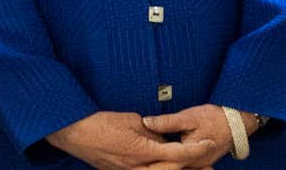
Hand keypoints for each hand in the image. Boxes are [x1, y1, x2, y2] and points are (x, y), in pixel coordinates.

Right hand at [45, 111, 214, 169]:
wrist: (75, 134)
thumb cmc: (102, 123)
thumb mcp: (133, 120)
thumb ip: (153, 132)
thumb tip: (164, 139)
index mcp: (142, 152)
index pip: (177, 154)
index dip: (195, 150)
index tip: (209, 144)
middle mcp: (137, 168)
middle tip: (209, 168)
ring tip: (194, 169)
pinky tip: (168, 168)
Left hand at [141, 104, 249, 167]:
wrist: (237, 123)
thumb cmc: (215, 118)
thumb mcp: (189, 117)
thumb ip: (167, 122)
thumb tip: (146, 121)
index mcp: (188, 156)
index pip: (162, 161)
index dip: (147, 156)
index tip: (132, 152)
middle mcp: (192, 165)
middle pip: (167, 167)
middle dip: (152, 162)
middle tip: (133, 159)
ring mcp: (196, 165)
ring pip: (173, 168)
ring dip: (160, 163)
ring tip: (141, 158)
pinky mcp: (198, 162)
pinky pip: (181, 165)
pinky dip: (169, 161)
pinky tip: (158, 156)